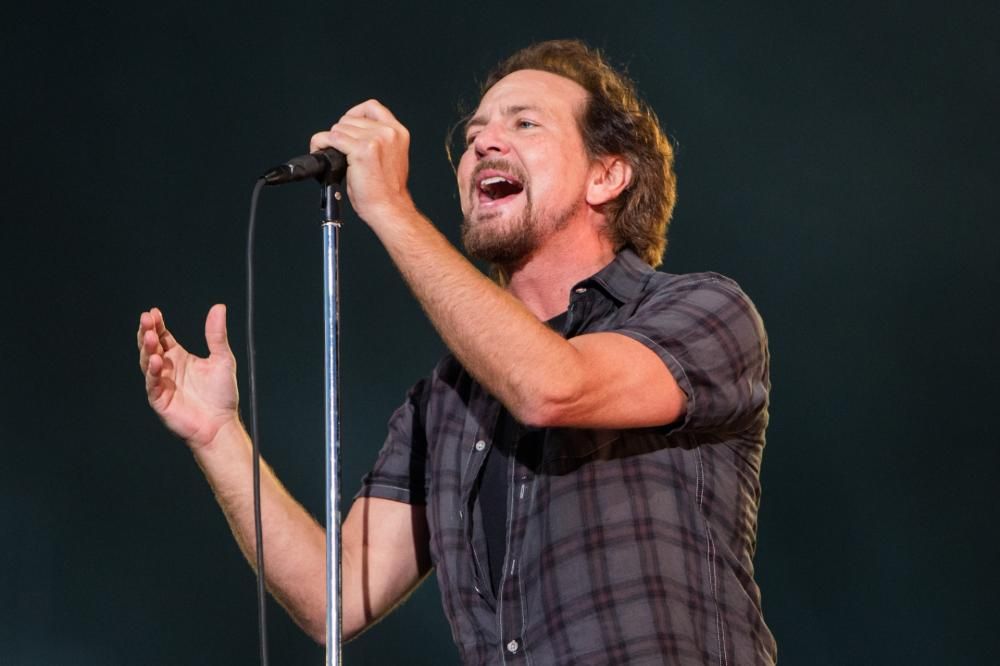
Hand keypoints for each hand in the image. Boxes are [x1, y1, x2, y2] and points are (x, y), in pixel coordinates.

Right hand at [137, 304, 239, 448]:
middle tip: (146, 319)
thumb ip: (216, 335)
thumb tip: (218, 307)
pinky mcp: (160, 399)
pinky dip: (153, 372)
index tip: (154, 312)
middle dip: (147, 332)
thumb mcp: (222, 359)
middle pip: (151, 347)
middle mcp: (168, 369)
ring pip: (147, 363)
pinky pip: (152, 384)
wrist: (222, 424)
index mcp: (180, 358)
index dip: (157, 325)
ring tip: (150, 336)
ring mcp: (162, 384)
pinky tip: (157, 361)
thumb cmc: (222, 395)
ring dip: (147, 349)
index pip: (163, 337)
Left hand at [310, 99, 416, 223]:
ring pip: (339, 128)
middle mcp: (388, 132)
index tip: (348, 127)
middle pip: (350, 119)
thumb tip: (354, 134)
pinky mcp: (361, 150)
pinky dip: (321, 144)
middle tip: (339, 150)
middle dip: (341, 133)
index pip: (371, 107)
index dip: (355, 114)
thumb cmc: (387, 191)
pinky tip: (322, 152)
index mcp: (398, 132)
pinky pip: (331, 138)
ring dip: (331, 141)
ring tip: (333, 156)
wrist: (388, 208)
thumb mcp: (390, 157)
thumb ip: (378, 140)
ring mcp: (375, 139)